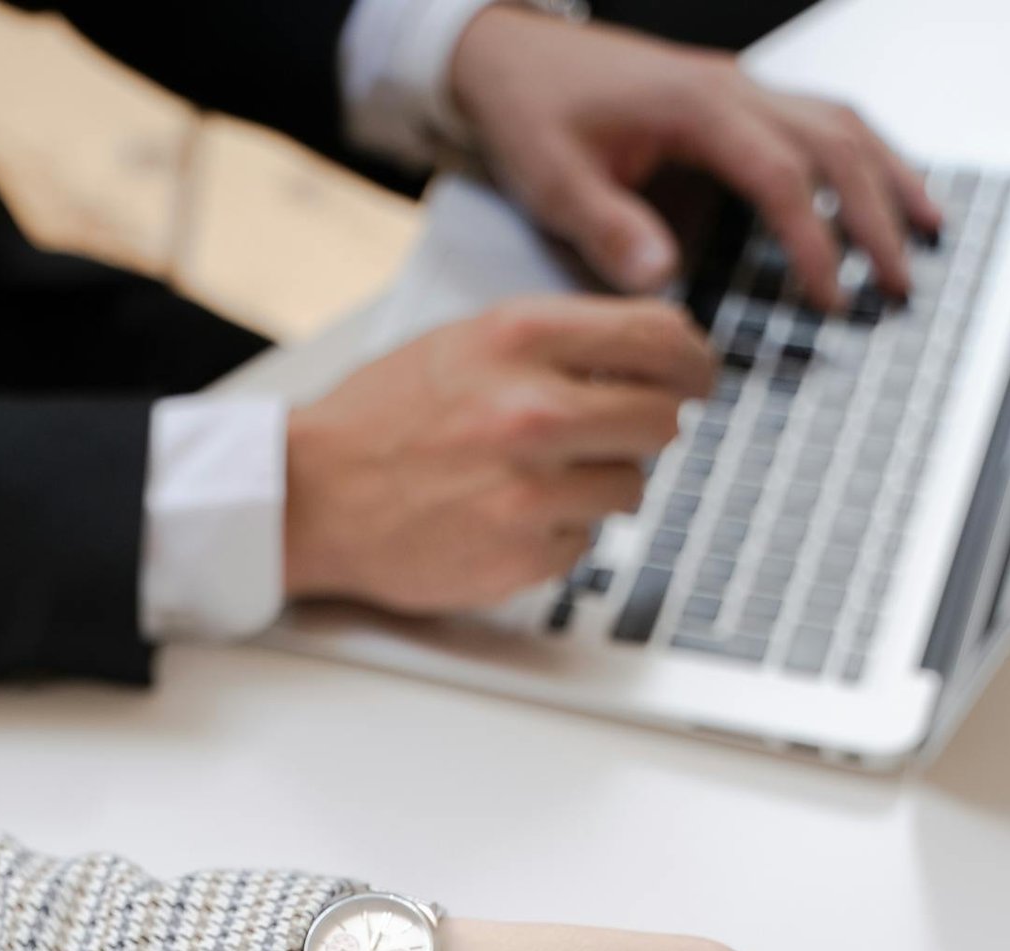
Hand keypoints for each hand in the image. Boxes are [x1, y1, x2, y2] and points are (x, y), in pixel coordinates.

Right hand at [285, 294, 713, 611]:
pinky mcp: (523, 554)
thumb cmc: (383, 420)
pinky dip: (556, 535)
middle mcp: (533, 409)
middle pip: (662, 420)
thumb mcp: (467, 343)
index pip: (659, 337)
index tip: (698, 376)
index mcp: (521, 338)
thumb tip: (650, 358)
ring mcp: (531, 489)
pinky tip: (504, 519)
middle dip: (649, 428)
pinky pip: (583, 543)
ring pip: (628, 488)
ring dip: (598, 487)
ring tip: (535, 480)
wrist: (311, 495)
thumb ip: (557, 344)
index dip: (692, 360)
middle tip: (623, 435)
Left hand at [448, 10, 940, 310]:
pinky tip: (883, 188)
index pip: (781, 177)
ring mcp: (740, 89)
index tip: (833, 300)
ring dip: (889, 176)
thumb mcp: (551, 179)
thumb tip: (662, 276)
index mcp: (696, 107)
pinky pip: (817, 121)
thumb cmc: (529, 109)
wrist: (510, 54)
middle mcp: (733, 89)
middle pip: (835, 144)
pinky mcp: (735, 101)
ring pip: (840, 122)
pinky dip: (861, 156)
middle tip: (901, 283)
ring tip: (929, 231)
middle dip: (877, 216)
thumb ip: (607, 229)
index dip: (814, 242)